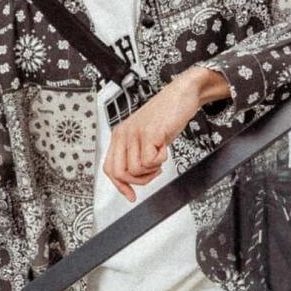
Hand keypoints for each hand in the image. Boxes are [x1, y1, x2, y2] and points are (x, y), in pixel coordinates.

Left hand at [103, 68, 228, 201]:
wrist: (181, 94)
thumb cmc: (165, 115)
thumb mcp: (145, 136)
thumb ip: (136, 154)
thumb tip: (133, 180)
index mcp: (119, 135)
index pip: (109, 168)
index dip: (119, 185)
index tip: (130, 195)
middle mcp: (123, 134)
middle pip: (120, 173)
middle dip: (138, 180)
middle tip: (152, 172)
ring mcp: (135, 133)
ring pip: (136, 170)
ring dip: (152, 169)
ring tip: (160, 155)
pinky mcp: (149, 134)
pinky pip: (150, 161)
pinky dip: (161, 160)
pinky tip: (164, 148)